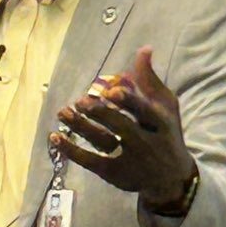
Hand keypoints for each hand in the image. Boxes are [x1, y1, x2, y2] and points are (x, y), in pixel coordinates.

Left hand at [50, 47, 195, 211]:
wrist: (170, 177)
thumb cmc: (166, 134)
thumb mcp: (165, 107)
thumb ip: (150, 80)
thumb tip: (144, 48)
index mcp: (159, 122)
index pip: (144, 111)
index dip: (128, 101)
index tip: (111, 90)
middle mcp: (146, 142)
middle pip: (121, 128)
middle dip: (101, 114)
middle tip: (80, 101)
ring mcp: (129, 160)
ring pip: (103, 142)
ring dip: (81, 127)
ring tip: (62, 112)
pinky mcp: (114, 173)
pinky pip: (89, 161)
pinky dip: (72, 150)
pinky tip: (55, 137)